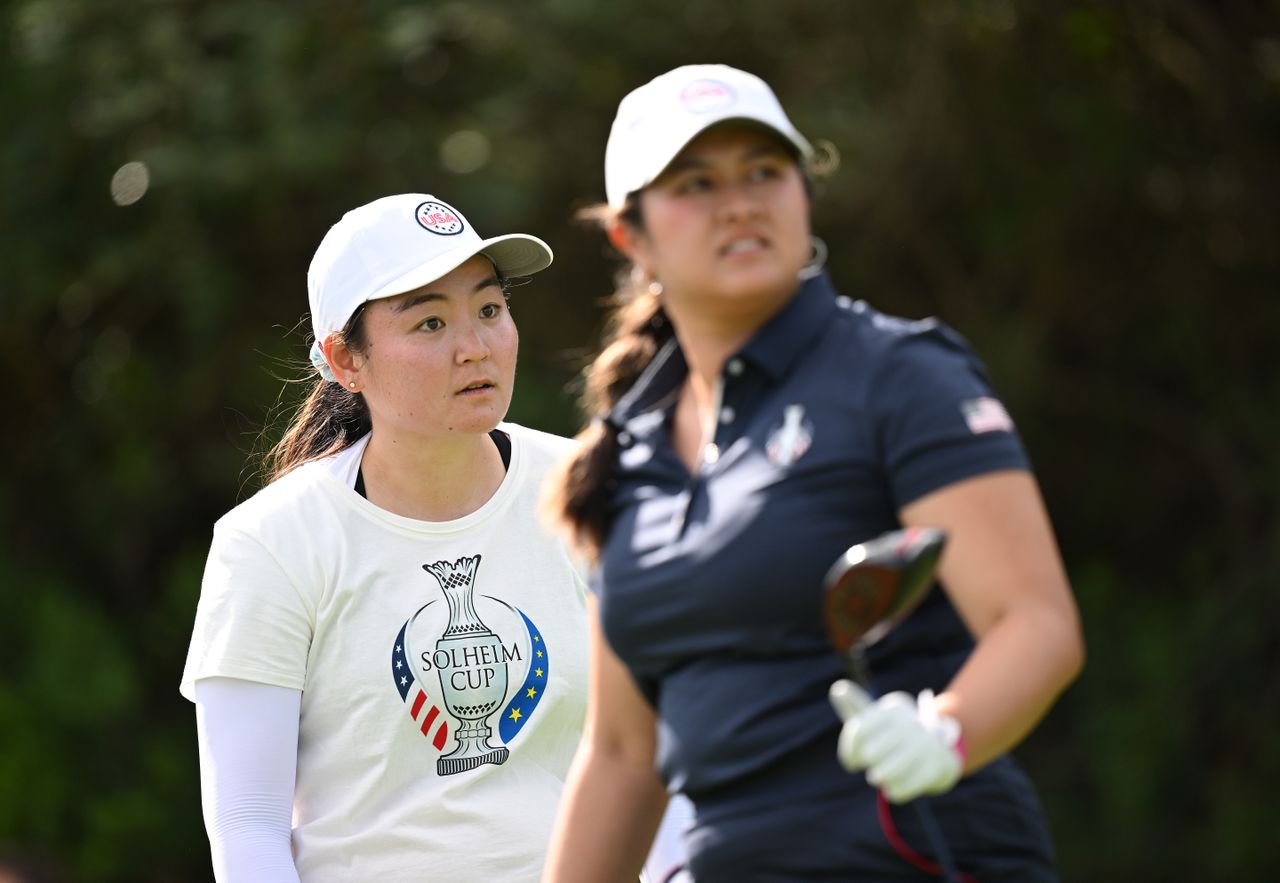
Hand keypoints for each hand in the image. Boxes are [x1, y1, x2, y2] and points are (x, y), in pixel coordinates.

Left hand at [828, 680, 963, 802]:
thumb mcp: (877, 718)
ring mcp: (925, 745)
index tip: (851, 761)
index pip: (857, 732)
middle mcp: (911, 723)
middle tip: (873, 766)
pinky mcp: (936, 767)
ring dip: (879, 778)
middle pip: (870, 754)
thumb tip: (838, 689)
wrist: (940, 752)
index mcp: (893, 709)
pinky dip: (894, 792)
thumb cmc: (896, 735)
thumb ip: (855, 706)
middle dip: (867, 764)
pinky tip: (893, 789)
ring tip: (880, 777)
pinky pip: (902, 788)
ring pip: (885, 773)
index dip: (849, 751)